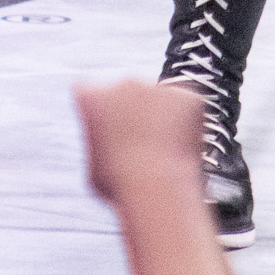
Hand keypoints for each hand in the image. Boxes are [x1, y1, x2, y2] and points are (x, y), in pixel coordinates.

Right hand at [75, 80, 203, 204]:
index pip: (89, 92)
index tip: (107, 129)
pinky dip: (186, 121)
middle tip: (139, 143)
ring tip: (161, 150)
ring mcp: (156, 87)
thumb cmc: (120, 188)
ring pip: (156, 98)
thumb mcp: (92, 165)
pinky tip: (179, 146)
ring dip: (158, 115)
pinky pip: (185, 105)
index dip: (99, 112)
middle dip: (131, 111)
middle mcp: (122, 83)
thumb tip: (110, 141)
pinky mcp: (186, 96)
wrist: (156, 191)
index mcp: (91, 96)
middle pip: (125, 92)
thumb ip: (99, 140)